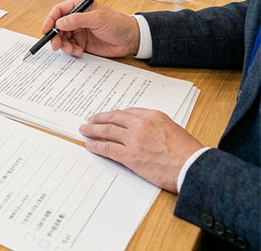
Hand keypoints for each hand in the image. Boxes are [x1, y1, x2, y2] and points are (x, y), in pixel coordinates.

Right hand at [40, 0, 139, 57]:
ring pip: (63, 38)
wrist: (131, 40)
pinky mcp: (82, 42)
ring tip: (71, 49)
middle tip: (56, 45)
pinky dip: (71, 50)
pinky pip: (70, 47)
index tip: (45, 30)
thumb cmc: (118, 24)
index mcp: (80, 7)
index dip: (50, 20)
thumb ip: (77, 20)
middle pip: (58, 26)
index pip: (59, 11)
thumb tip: (60, 22)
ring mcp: (79, 31)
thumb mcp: (98, 19)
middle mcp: (77, 19)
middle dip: (56, 36)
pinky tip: (78, 52)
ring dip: (64, 45)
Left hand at [80, 108, 202, 191]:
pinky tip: (90, 146)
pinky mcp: (130, 156)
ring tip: (85, 131)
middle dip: (99, 119)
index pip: (127, 112)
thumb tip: (144, 130)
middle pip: (113, 118)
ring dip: (93, 131)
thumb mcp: (173, 129)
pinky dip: (96, 146)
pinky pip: (108, 148)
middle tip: (90, 120)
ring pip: (107, 131)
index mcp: (153, 116)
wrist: (194, 168)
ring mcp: (134, 140)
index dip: (114, 114)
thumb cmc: (189, 153)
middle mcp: (141, 124)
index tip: (108, 116)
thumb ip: (156, 126)